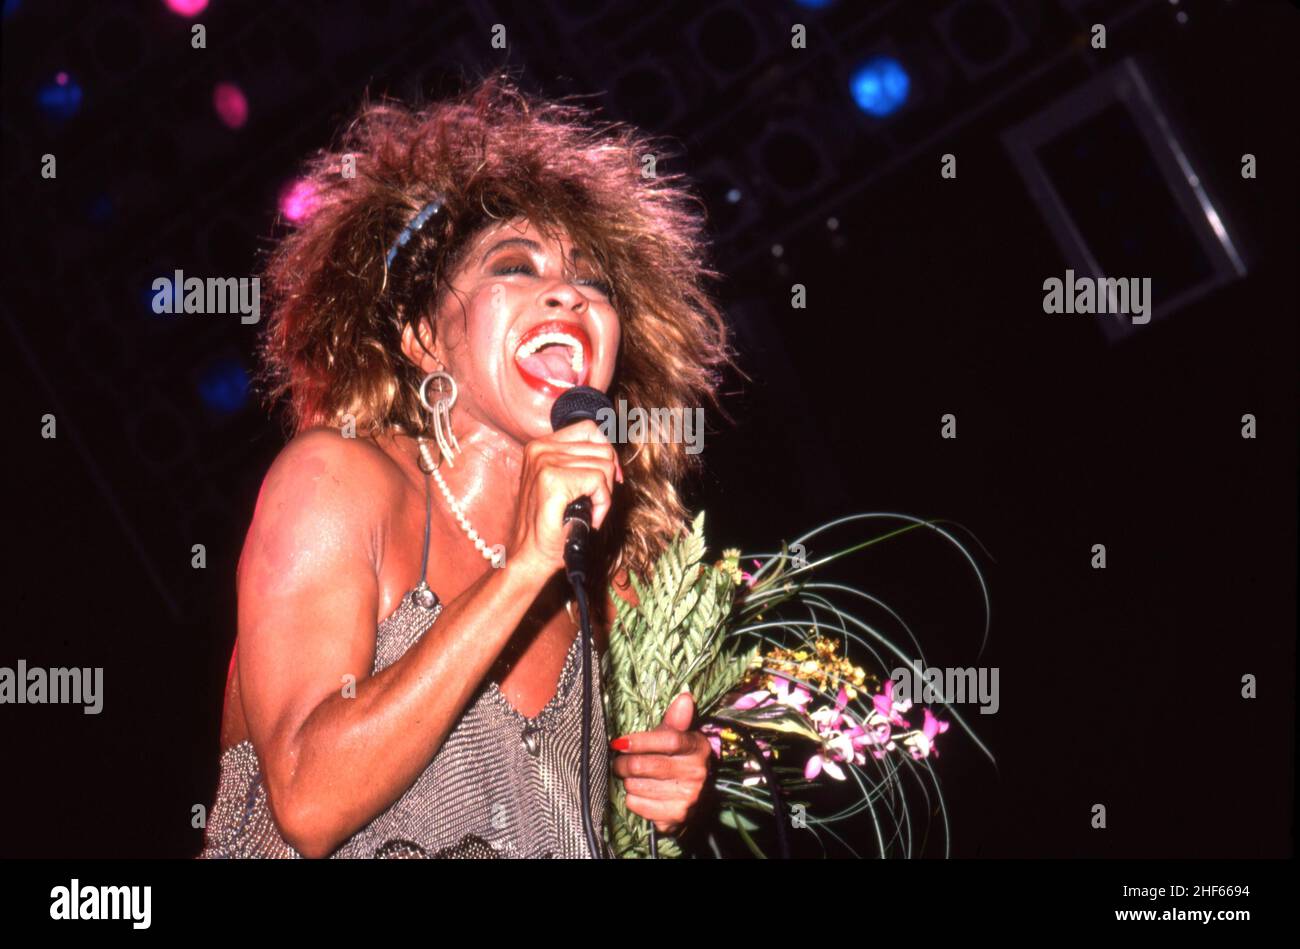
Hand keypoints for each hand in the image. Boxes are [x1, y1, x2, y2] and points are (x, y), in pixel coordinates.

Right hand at [507, 419, 622, 577]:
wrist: (531, 556)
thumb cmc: (551, 525)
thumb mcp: (563, 483)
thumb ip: (580, 462)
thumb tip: (613, 453)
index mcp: (540, 446)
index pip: (589, 429)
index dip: (607, 452)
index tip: (611, 477)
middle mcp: (539, 449)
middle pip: (601, 448)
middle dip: (607, 478)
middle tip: (592, 503)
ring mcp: (544, 463)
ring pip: (604, 465)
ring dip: (604, 495)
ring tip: (586, 511)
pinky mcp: (552, 480)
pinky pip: (599, 482)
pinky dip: (602, 504)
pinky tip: (588, 518)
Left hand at [610, 691, 712, 836]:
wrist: (692, 797)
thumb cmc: (678, 760)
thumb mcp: (679, 738)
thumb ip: (675, 720)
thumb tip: (684, 697)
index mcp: (698, 747)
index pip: (668, 740)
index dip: (640, 741)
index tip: (619, 742)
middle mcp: (697, 773)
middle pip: (646, 765)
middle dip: (624, 763)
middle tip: (617, 761)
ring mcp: (688, 797)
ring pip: (637, 785)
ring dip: (627, 781)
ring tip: (631, 777)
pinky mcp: (676, 816)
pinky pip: (637, 804)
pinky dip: (631, 798)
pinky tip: (639, 793)